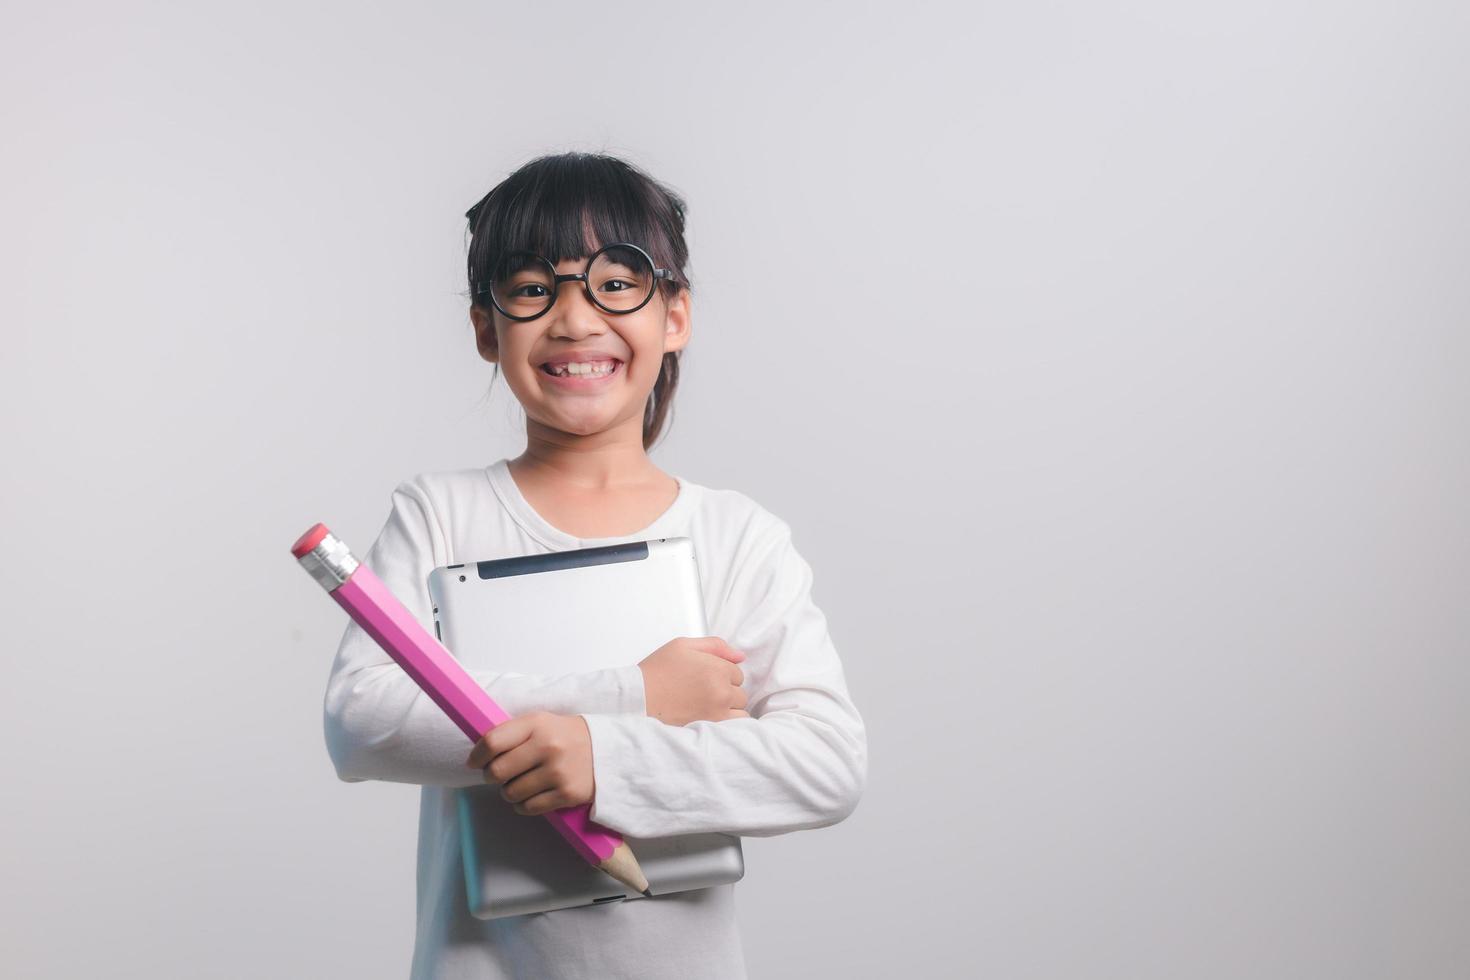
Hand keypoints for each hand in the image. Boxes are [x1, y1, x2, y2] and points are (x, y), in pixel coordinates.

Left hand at [464, 711, 595, 816]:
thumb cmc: (563, 736)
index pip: (492, 742)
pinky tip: (531, 794)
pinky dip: (523, 805)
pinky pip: (527, 808)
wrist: (606, 750)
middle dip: (492, 776)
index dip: (477, 755)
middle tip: (500, 774)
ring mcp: (558, 772)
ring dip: (509, 792)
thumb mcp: (539, 723)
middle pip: (497, 772)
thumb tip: (476, 756)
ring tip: (522, 783)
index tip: (475, 762)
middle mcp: (547, 746)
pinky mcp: (567, 794)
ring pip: (510, 793)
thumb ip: (510, 733)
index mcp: (536, 724)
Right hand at [638, 635, 750, 726]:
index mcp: (716, 669)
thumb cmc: (656, 672)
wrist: (638, 698)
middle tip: (704, 691)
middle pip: (740, 693)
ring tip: (707, 706)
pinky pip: (733, 728)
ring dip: (729, 709)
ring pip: (740, 711)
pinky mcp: (710, 729)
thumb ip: (715, 646)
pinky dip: (726, 723)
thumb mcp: (683, 645)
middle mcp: (721, 691)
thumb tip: (739, 656)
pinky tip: (710, 717)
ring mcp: (717, 713)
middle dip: (726, 691)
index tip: (707, 677)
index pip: (737, 673)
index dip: (722, 674)